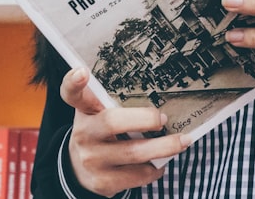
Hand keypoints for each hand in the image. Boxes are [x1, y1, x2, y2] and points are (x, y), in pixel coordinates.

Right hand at [61, 67, 188, 196]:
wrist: (79, 169)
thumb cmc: (99, 132)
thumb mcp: (97, 113)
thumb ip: (113, 102)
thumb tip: (159, 96)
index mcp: (83, 110)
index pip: (71, 93)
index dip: (74, 82)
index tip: (82, 72)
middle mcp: (83, 133)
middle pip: (112, 122)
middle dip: (145, 119)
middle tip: (164, 118)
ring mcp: (91, 159)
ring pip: (133, 152)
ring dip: (164, 147)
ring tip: (182, 141)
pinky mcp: (102, 182)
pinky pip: (137, 175)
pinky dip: (155, 169)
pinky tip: (160, 163)